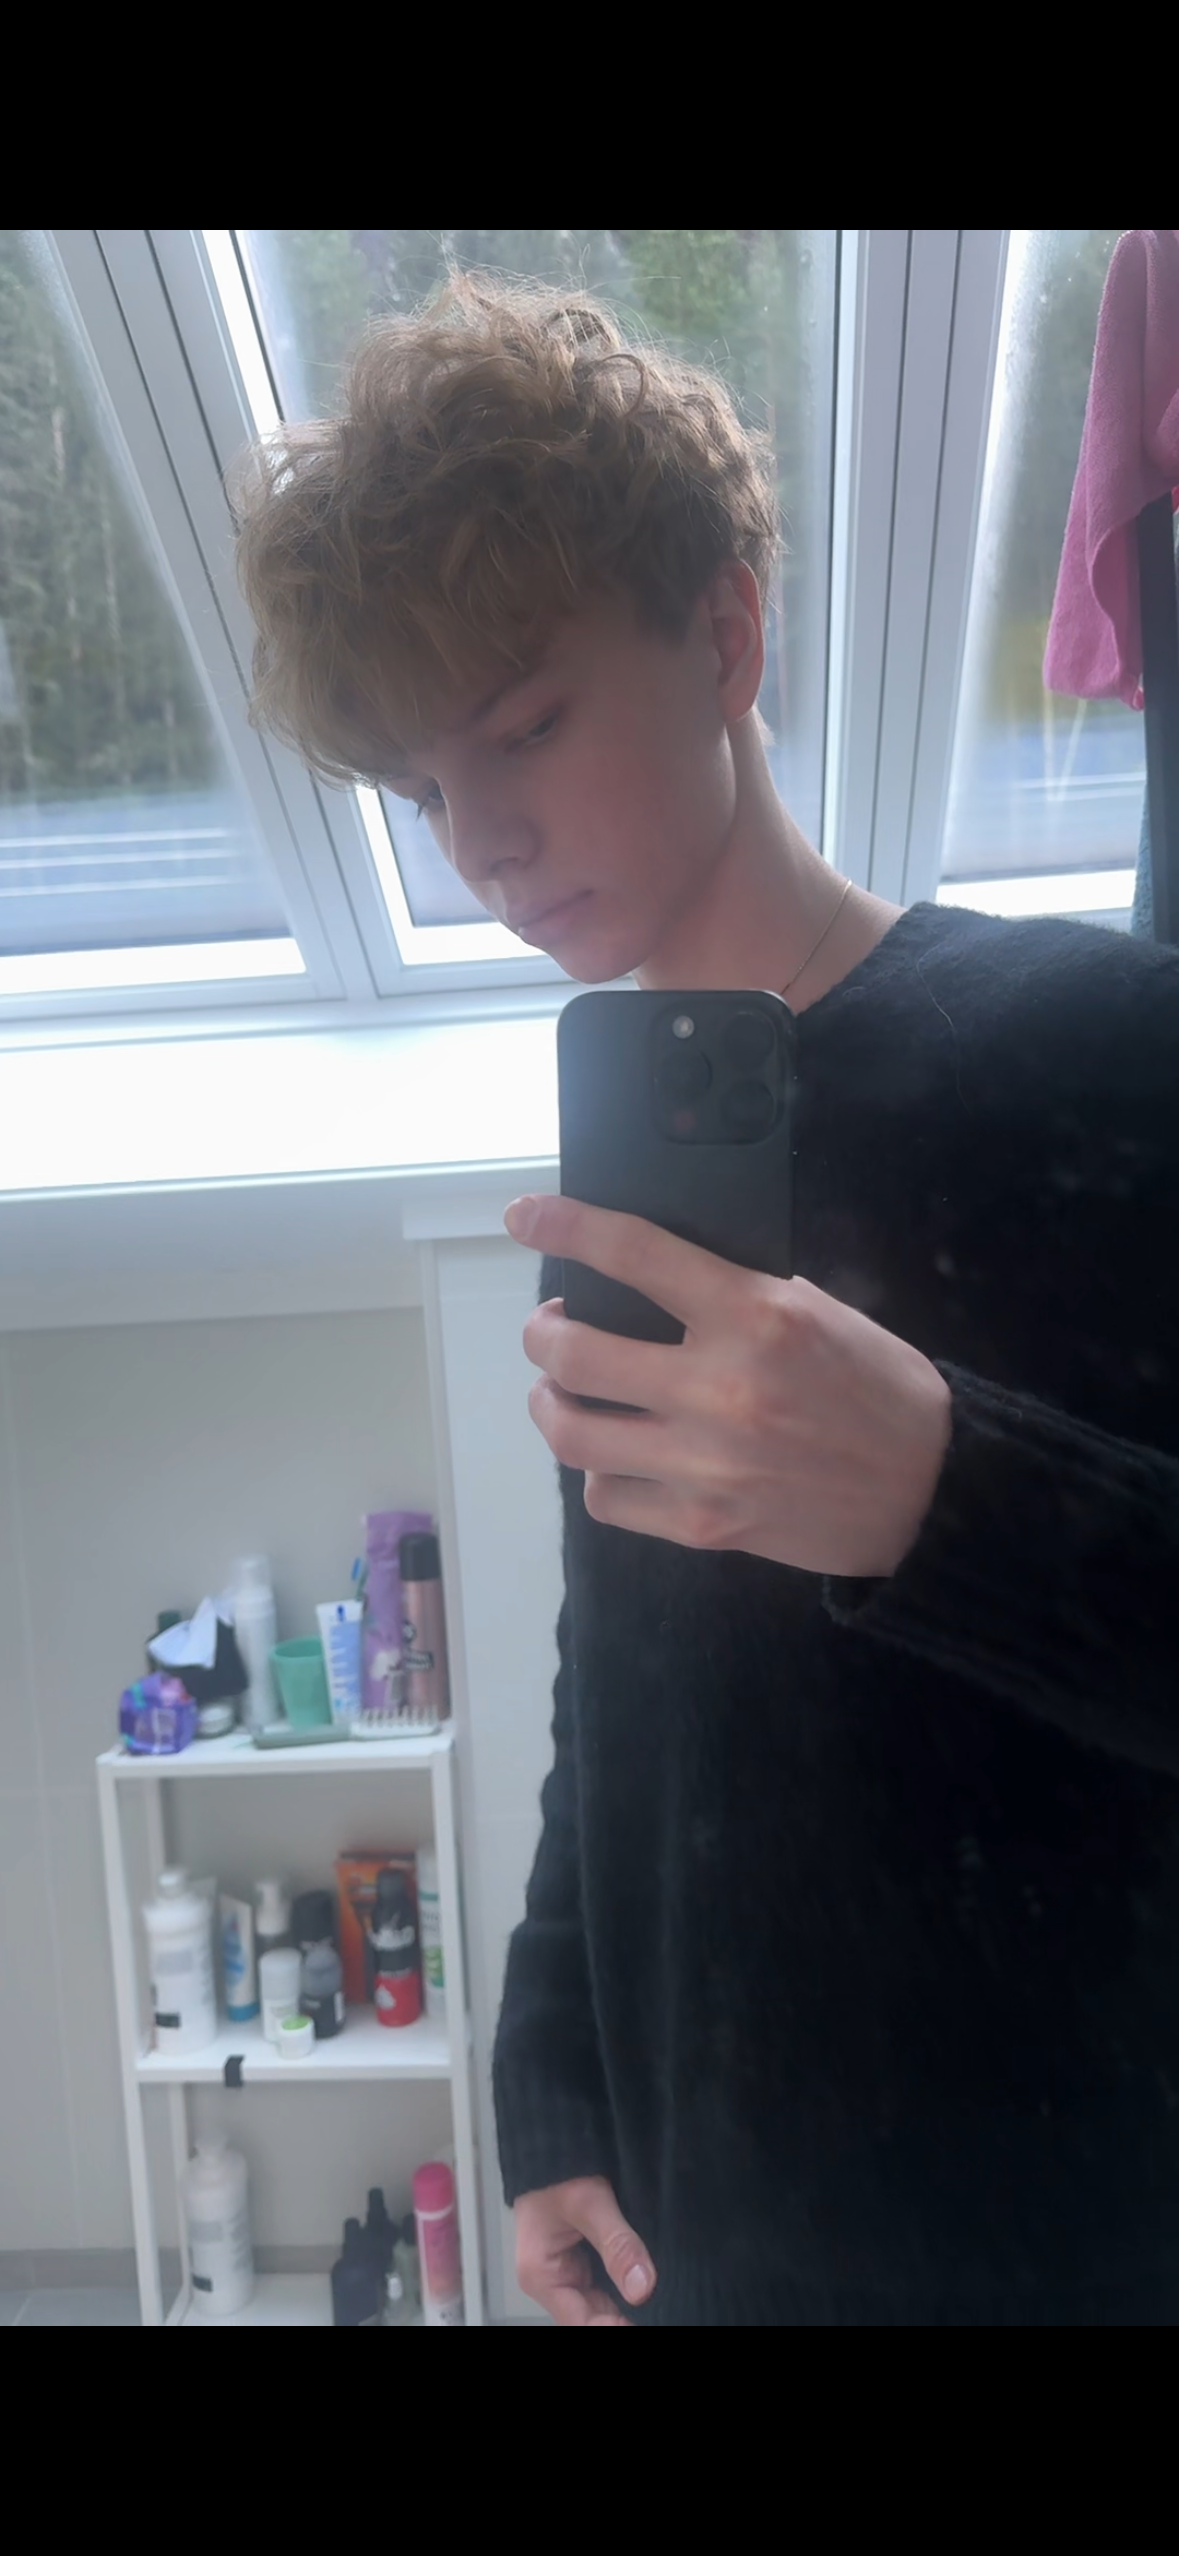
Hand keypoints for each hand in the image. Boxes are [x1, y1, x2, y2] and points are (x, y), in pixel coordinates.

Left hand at [507, 1194, 951, 1580]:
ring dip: (550, 1403)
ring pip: (571, 1431)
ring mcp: (705, 1463)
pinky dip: (598, 1471)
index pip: (634, 1254)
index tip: (525, 1215)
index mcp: (755, 1316)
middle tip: (549, 1328)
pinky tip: (615, 1454)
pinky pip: (605, 1497)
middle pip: (572, 1353)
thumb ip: (737, 1294)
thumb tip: (651, 1279)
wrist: (930, 1491)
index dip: (565, 1226)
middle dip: (541, 1333)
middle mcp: (720, 1388)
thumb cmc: (879, 1390)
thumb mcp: (821, 1311)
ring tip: (562, 1391)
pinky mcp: (702, 1524)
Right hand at [514, 2174, 656, 2324]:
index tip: (652, 2323)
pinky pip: (607, 2287)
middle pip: (593, 2319)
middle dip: (626, 2319)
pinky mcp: (583, 2262)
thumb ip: (618, 2244)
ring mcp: (568, 2272)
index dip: (616, 2329)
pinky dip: (627, 2290)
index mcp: (542, 2277)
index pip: (583, 2324)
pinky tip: (653, 2292)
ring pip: (603, 2306)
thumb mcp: (590, 2202)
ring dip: (629, 2308)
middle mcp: (552, 2282)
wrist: (554, 2139)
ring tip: (663, 2308)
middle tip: (666, 2315)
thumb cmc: (561, 2168)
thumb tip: (643, 2290)